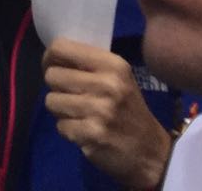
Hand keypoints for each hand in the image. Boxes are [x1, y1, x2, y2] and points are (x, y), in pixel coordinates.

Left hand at [43, 39, 172, 187]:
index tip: (53, 67)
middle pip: (51, 76)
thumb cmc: (128, 109)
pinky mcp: (91, 134)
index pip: (60, 48)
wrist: (152, 152)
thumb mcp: (117, 78)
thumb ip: (87, 63)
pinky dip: (69, 130)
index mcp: (113, 65)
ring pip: (51, 101)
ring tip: (80, 114)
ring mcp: (99, 111)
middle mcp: (106, 85)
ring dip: (61, 110)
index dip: (49, 58)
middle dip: (56, 87)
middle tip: (72, 96)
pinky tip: (86, 131)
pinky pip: (60, 126)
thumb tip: (50, 57)